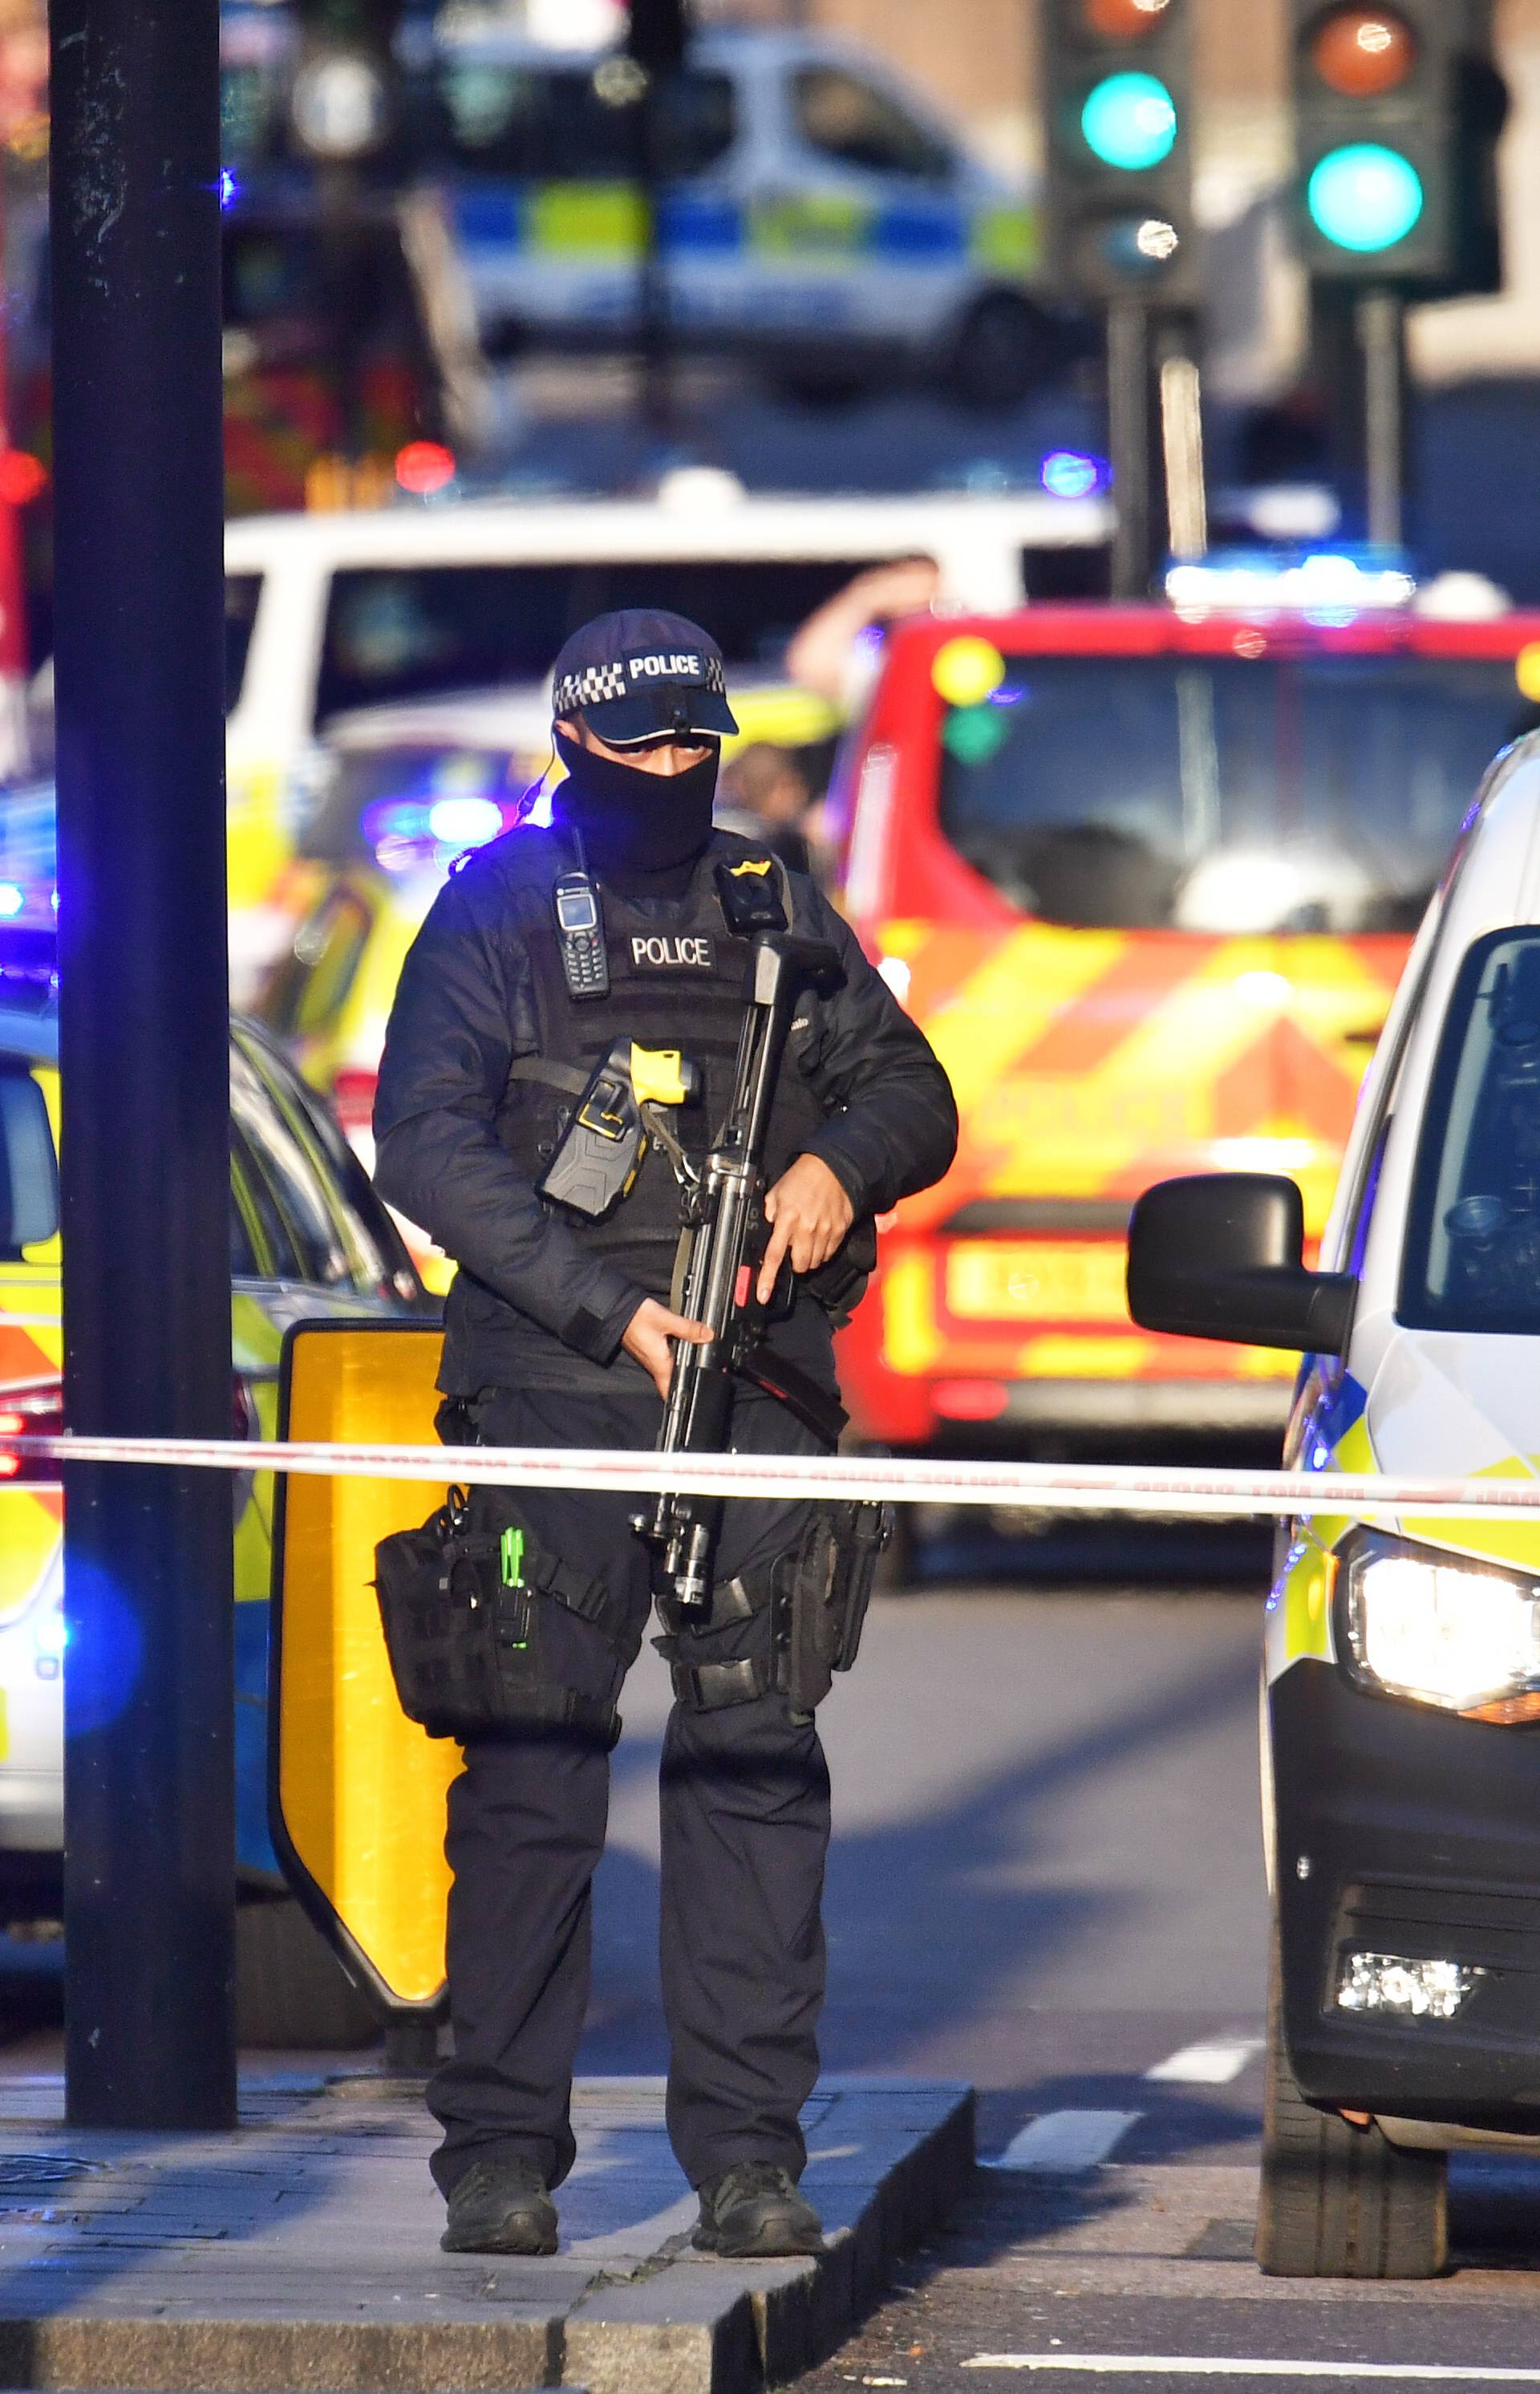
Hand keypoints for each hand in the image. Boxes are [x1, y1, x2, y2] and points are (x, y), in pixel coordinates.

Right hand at [622, 1297, 711, 1399]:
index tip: (696, 1396)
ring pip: (670, 1368)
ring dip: (682, 1366)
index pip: (669, 1391)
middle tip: (706, 1376)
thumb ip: (687, 1329)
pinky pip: (665, 1357)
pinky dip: (675, 1354)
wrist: (617, 1310)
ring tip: (699, 1359)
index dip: (682, 1397)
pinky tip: (683, 1345)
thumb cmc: (636, 1318)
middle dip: (687, 1380)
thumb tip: (707, 1335)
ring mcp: (651, 1357)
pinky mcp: (649, 1349)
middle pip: (673, 1380)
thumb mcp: (665, 1321)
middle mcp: (654, 1364)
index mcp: (660, 1364)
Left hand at [758, 1155, 854, 1303]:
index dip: (767, 1279)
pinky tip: (821, 1237)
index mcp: (786, 1219)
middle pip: (799, 1265)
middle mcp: (806, 1229)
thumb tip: (769, 1228)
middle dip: (794, 1263)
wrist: (834, 1167)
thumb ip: (770, 1213)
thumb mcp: (777, 1192)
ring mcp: (826, 1232)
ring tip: (808, 1241)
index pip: (774, 1256)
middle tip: (794, 1249)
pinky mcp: (840, 1231)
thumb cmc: (803, 1178)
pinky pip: (830, 1253)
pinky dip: (823, 1251)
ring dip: (809, 1258)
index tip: (762, 1295)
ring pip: (815, 1262)